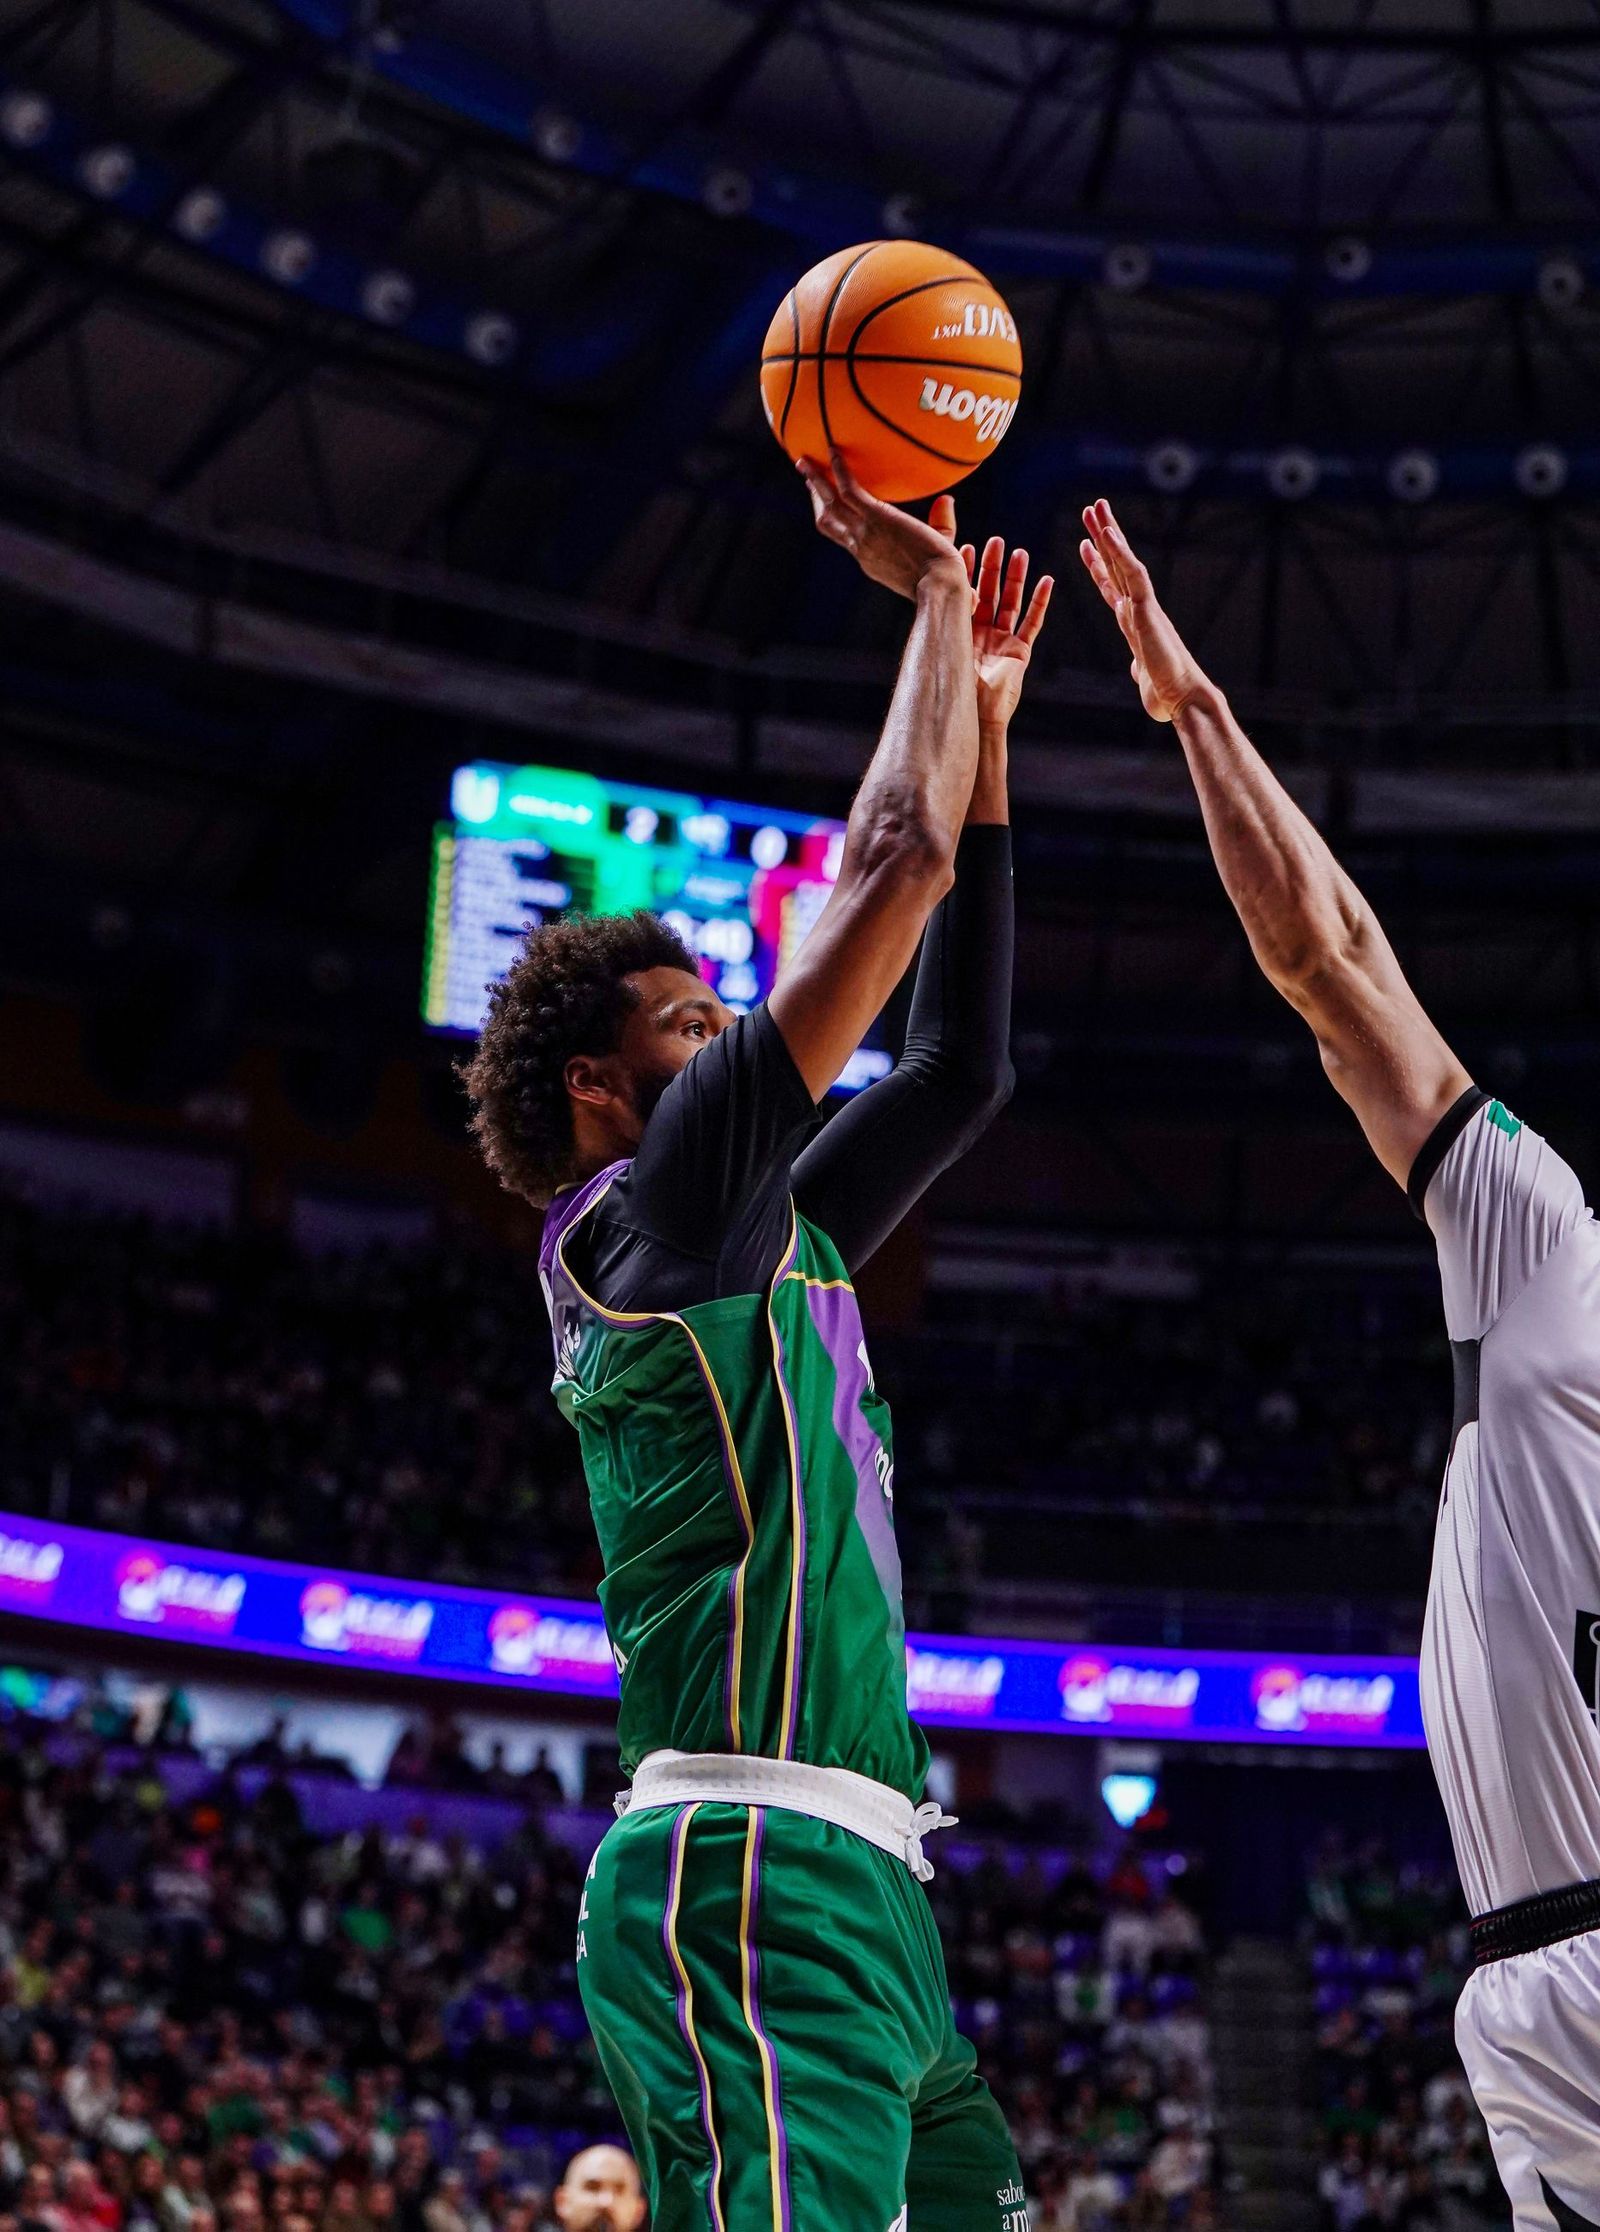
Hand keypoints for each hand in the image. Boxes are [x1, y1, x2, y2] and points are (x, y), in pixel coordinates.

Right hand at [798, 453, 967, 599]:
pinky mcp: (876, 519)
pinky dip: (840, 471)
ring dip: (815, 482)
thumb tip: (947, 500)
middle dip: (815, 499)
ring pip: (830, 504)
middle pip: (827, 521)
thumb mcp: (940, 548)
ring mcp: (865, 533)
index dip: (832, 517)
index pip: (844, 536)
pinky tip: (835, 451)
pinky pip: (849, 491)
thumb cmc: (946, 573)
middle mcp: (860, 546)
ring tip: (804, 460)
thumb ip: (941, 524)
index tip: (827, 501)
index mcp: (869, 558)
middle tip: (807, 477)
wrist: (940, 585)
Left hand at [960, 528, 1052, 733]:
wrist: (971, 715)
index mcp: (960, 631)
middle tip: (995, 542)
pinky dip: (1041, 602)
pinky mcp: (1020, 653)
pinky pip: (1033, 623)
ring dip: (1015, 578)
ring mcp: (1002, 643)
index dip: (967, 571)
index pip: (965, 593)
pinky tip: (1047, 580)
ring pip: (1011, 603)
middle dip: (992, 567)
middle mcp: (981, 634)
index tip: (966, 546)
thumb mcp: (944, 642)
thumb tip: (929, 582)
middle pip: (990, 593)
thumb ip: (942, 615)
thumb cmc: (952, 684)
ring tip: (1019, 552)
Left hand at [1080, 498, 1209, 722]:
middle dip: (1103, 536)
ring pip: (1123, 561)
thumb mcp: (1144, 677)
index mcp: (1133, 621)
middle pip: (1116, 564)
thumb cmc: (1167, 694)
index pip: (1112, 585)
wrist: (1183, 698)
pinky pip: (1132, 574)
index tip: (1086, 545)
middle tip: (1092, 508)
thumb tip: (1138, 670)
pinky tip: (1107, 533)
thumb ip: (1139, 669)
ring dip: (1109, 533)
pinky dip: (1120, 553)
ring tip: (1095, 507)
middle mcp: (1138, 608)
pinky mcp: (1148, 609)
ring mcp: (1143, 605)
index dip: (1099, 564)